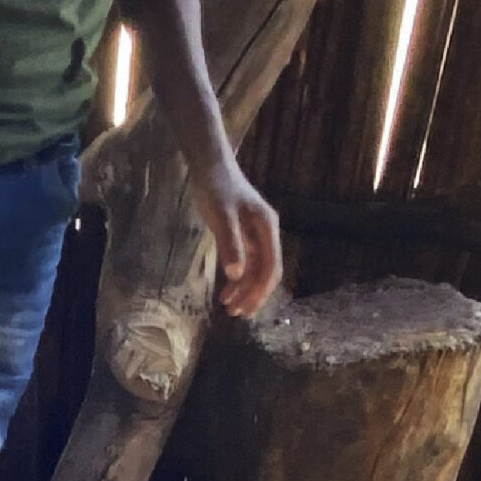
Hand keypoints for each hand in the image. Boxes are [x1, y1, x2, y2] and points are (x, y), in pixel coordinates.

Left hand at [190, 153, 281, 317]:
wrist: (210, 167)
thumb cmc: (216, 188)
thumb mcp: (221, 216)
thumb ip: (230, 244)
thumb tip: (237, 275)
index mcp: (267, 228)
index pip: (271, 267)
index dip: (260, 291)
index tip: (246, 308)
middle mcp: (266, 233)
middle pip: (267, 272)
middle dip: (253, 295)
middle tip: (236, 314)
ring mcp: (256, 235)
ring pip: (255, 270)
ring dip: (244, 290)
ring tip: (227, 307)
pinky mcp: (243, 236)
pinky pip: (246, 263)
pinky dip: (237, 279)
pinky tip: (226, 291)